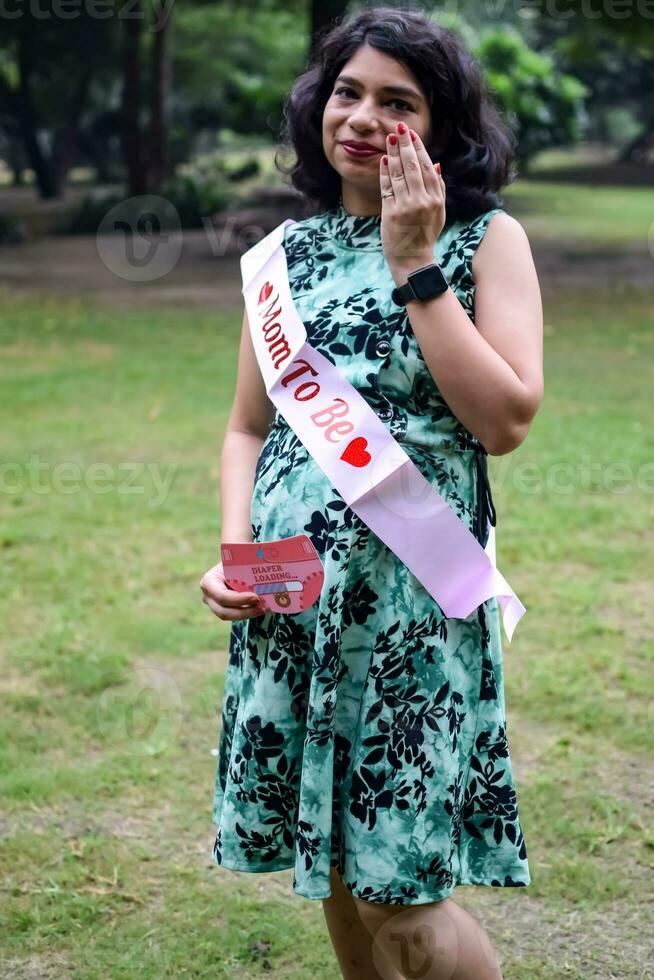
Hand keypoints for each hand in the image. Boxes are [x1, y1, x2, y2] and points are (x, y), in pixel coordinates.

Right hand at [199, 560, 265, 620]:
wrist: (232, 562)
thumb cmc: (235, 559)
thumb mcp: (238, 562)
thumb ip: (246, 568)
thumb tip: (264, 570)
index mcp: (209, 581)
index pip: (222, 596)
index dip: (239, 600)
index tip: (256, 597)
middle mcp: (208, 595)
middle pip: (224, 611)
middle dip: (245, 611)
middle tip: (263, 607)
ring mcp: (213, 604)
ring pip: (230, 616)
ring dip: (248, 614)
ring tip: (263, 608)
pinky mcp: (223, 609)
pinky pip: (235, 615)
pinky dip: (248, 613)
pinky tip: (260, 608)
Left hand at [380, 121, 445, 284]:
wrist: (413, 260)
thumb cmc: (425, 235)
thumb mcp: (439, 213)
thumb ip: (438, 189)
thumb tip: (437, 164)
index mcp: (435, 199)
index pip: (427, 167)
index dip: (418, 148)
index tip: (410, 134)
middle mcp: (422, 201)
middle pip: (413, 166)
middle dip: (404, 144)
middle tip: (398, 127)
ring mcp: (406, 207)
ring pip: (399, 174)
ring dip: (393, 154)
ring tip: (389, 138)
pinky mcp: (391, 213)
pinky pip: (387, 188)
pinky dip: (384, 173)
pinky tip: (383, 160)